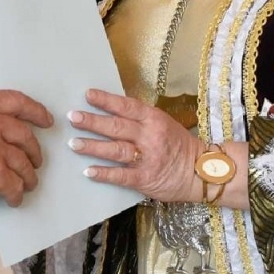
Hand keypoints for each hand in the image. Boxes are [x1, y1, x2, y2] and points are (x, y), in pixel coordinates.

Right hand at [0, 90, 53, 206]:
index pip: (15, 101)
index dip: (34, 111)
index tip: (46, 119)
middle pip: (23, 135)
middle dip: (33, 149)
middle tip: (36, 159)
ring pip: (22, 162)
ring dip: (28, 175)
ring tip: (28, 182)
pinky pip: (14, 184)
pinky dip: (16, 193)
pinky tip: (14, 198)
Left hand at [68, 88, 203, 203]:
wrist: (201, 172)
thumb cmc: (179, 146)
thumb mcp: (163, 124)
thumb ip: (141, 119)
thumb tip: (112, 110)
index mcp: (154, 119)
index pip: (126, 106)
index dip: (106, 100)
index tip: (87, 95)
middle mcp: (149, 136)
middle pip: (116, 127)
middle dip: (92, 121)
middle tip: (72, 117)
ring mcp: (147, 158)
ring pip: (115, 149)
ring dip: (92, 146)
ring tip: (74, 143)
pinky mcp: (145, 179)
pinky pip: (121, 175)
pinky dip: (104, 173)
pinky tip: (88, 171)